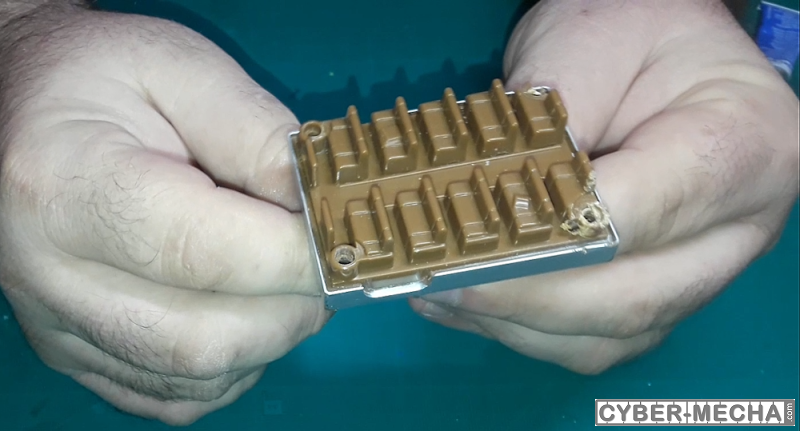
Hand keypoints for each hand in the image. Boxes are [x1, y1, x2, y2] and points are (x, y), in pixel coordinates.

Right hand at [0, 3, 329, 424]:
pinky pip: (173, 396)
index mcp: (69, 186)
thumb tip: (319, 208)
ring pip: (194, 377)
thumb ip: (255, 134)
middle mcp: (51, 274)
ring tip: (281, 279)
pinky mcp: (74, 353)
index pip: (202, 251)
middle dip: (291, 309)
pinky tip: (241, 313)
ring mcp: (59, 325)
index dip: (293, 256)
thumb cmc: (95, 76)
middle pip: (202, 338)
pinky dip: (232, 367)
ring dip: (269, 339)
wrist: (15, 110)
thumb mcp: (179, 67)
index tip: (344, 237)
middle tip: (323, 263)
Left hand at [410, 0, 798, 373]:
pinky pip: (598, 339)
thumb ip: (545, 122)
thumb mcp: (586, 45)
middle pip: (631, 298)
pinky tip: (474, 305)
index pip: (639, 216)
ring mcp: (703, 270)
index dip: (549, 244)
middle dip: (524, 300)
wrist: (671, 53)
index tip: (470, 250)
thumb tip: (488, 205)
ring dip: (518, 325)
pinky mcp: (662, 294)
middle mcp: (739, 228)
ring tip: (442, 294)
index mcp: (743, 147)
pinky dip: (530, 331)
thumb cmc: (636, 34)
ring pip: (612, 335)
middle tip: (443, 282)